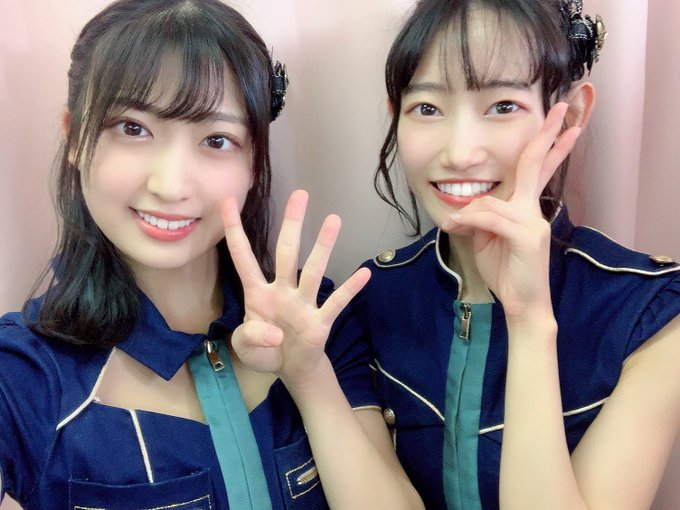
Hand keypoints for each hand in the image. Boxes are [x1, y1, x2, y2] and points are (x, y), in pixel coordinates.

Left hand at [221, 190, 370, 389]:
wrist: (290, 370)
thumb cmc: (263, 351)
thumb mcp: (245, 348)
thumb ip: (251, 338)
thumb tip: (275, 334)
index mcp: (257, 292)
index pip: (243, 257)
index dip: (235, 231)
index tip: (227, 201)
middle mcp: (282, 291)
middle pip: (286, 252)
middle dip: (292, 224)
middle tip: (300, 195)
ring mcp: (303, 304)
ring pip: (313, 271)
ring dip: (323, 247)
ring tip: (333, 220)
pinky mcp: (320, 322)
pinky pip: (336, 303)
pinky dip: (350, 290)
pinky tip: (364, 274)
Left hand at [442, 103, 581, 321]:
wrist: (522, 303)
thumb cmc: (506, 270)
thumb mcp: (486, 239)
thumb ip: (481, 217)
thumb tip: (464, 207)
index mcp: (525, 207)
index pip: (535, 169)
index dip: (548, 145)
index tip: (562, 122)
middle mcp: (532, 210)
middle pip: (535, 164)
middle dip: (548, 135)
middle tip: (562, 108)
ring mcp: (532, 222)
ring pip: (492, 201)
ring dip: (467, 214)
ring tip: (454, 226)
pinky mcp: (527, 236)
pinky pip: (490, 217)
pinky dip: (469, 221)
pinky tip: (458, 227)